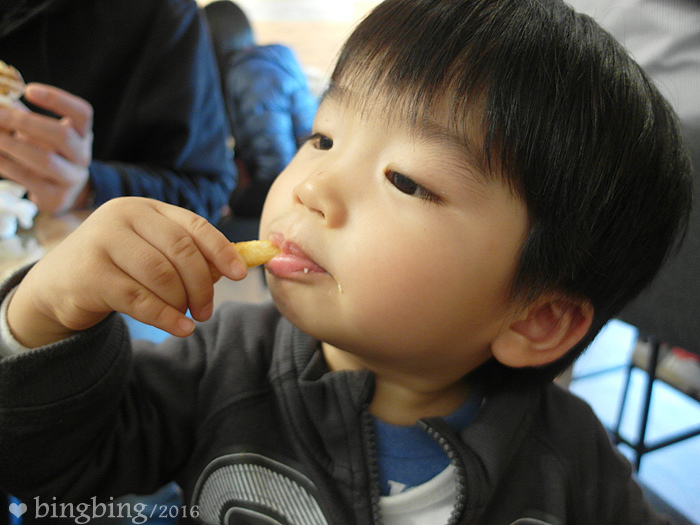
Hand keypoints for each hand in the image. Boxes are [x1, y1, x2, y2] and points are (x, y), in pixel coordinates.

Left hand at [0, 83, 93, 214]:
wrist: (59, 193)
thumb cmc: (46, 152)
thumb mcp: (40, 131)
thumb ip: (19, 112)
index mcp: (82, 134)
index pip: (82, 113)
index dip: (58, 99)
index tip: (28, 90)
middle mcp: (83, 156)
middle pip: (62, 135)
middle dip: (25, 122)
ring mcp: (71, 178)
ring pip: (45, 159)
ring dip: (12, 144)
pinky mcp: (56, 196)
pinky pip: (27, 178)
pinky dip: (5, 163)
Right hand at [7, 198, 248, 347]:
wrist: (58, 285)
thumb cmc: (119, 268)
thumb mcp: (152, 252)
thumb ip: (189, 256)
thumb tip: (234, 267)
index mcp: (146, 208)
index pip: (194, 225)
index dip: (221, 251)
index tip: (239, 275)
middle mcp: (123, 216)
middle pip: (181, 251)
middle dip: (202, 285)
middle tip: (206, 310)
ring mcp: (102, 242)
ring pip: (162, 276)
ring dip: (182, 302)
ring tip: (188, 318)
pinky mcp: (89, 274)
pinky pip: (140, 299)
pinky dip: (166, 317)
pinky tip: (180, 328)